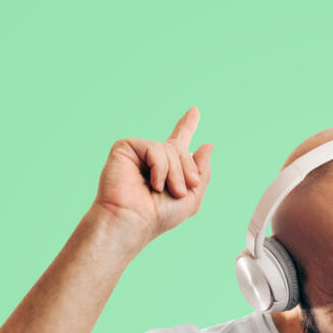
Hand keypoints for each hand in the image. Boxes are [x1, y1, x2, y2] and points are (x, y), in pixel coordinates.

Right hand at [93, 107, 213, 239]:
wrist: (134, 221)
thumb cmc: (159, 216)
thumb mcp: (192, 198)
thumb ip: (202, 172)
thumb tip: (207, 145)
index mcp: (166, 167)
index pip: (178, 141)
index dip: (186, 126)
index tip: (195, 111)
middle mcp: (151, 157)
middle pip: (180, 147)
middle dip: (187, 170)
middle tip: (181, 191)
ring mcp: (138, 151)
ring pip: (169, 148)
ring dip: (175, 173)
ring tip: (167, 191)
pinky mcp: (125, 148)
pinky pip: (154, 148)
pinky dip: (160, 168)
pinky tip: (153, 184)